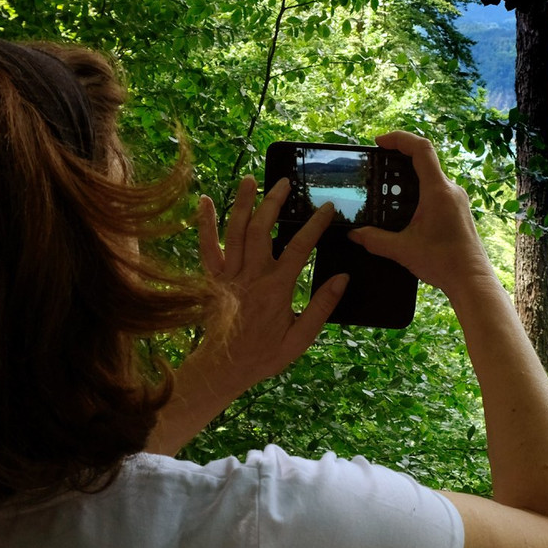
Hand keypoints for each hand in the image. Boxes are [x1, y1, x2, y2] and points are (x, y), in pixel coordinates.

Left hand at [194, 175, 347, 391]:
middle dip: (274, 202)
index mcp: (276, 289)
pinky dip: (205, 223)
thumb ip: (322, 307)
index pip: (300, 248)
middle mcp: (251, 276)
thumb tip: (342, 279)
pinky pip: (206, 247)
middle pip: (263, 229)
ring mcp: (229, 275)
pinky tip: (206, 200)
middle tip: (285, 182)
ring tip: (252, 179)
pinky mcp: (212, 279)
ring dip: (244, 203)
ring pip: (236, 231)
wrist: (223, 369)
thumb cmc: (264, 355)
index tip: (327, 208)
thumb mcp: (301, 338)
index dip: (315, 225)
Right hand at [348, 131, 491, 296]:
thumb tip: (354, 234)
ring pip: (431, 175)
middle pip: (425, 159)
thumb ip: (375, 239)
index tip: (379, 142)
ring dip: (409, 175)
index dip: (399, 138)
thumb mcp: (402, 250)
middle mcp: (450, 189)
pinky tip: (403, 206)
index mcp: (438, 191)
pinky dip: (418, 189)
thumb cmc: (444, 262)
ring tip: (387, 185)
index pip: (421, 149)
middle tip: (378, 163)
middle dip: (399, 157)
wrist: (471, 279)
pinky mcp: (457, 209)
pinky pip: (437, 189)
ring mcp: (456, 199)